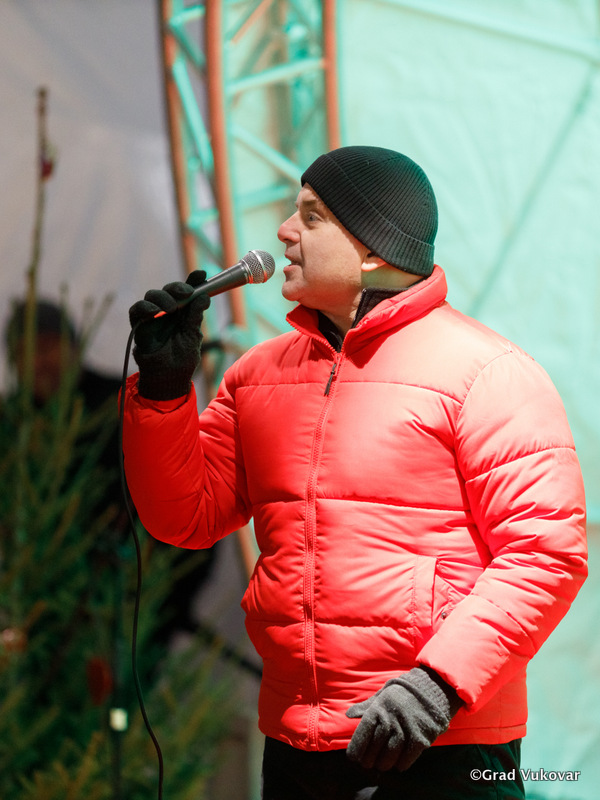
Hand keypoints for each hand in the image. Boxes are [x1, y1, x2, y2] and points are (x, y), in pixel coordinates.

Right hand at [129, 270, 210, 399]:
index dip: (193, 281)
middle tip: (187, 292)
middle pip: (168, 290)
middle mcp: (167, 311)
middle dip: (178, 287)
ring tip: (171, 308)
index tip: (201, 274)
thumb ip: (195, 315)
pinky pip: (137, 310)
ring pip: (152, 295)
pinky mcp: (139, 325)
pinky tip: (154, 311)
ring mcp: (153, 317)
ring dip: (163, 297)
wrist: (169, 378)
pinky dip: (144, 307)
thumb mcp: (193, 335)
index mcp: (183, 312)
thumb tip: (204, 296)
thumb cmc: (182, 358)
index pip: (186, 292)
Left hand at [346, 667, 461, 771]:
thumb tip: (348, 714)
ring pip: (390, 754)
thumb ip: (366, 707)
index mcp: (379, 708)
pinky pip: (408, 756)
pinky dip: (401, 764)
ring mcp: (406, 729)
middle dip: (369, 759)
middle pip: (376, 746)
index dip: (357, 747)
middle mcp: (391, 719)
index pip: (363, 732)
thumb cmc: (402, 694)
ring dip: (384, 763)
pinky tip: (398, 765)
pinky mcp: (420, 737)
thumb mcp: (382, 696)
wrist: (430, 689)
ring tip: (381, 766)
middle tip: (367, 765)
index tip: (353, 757)